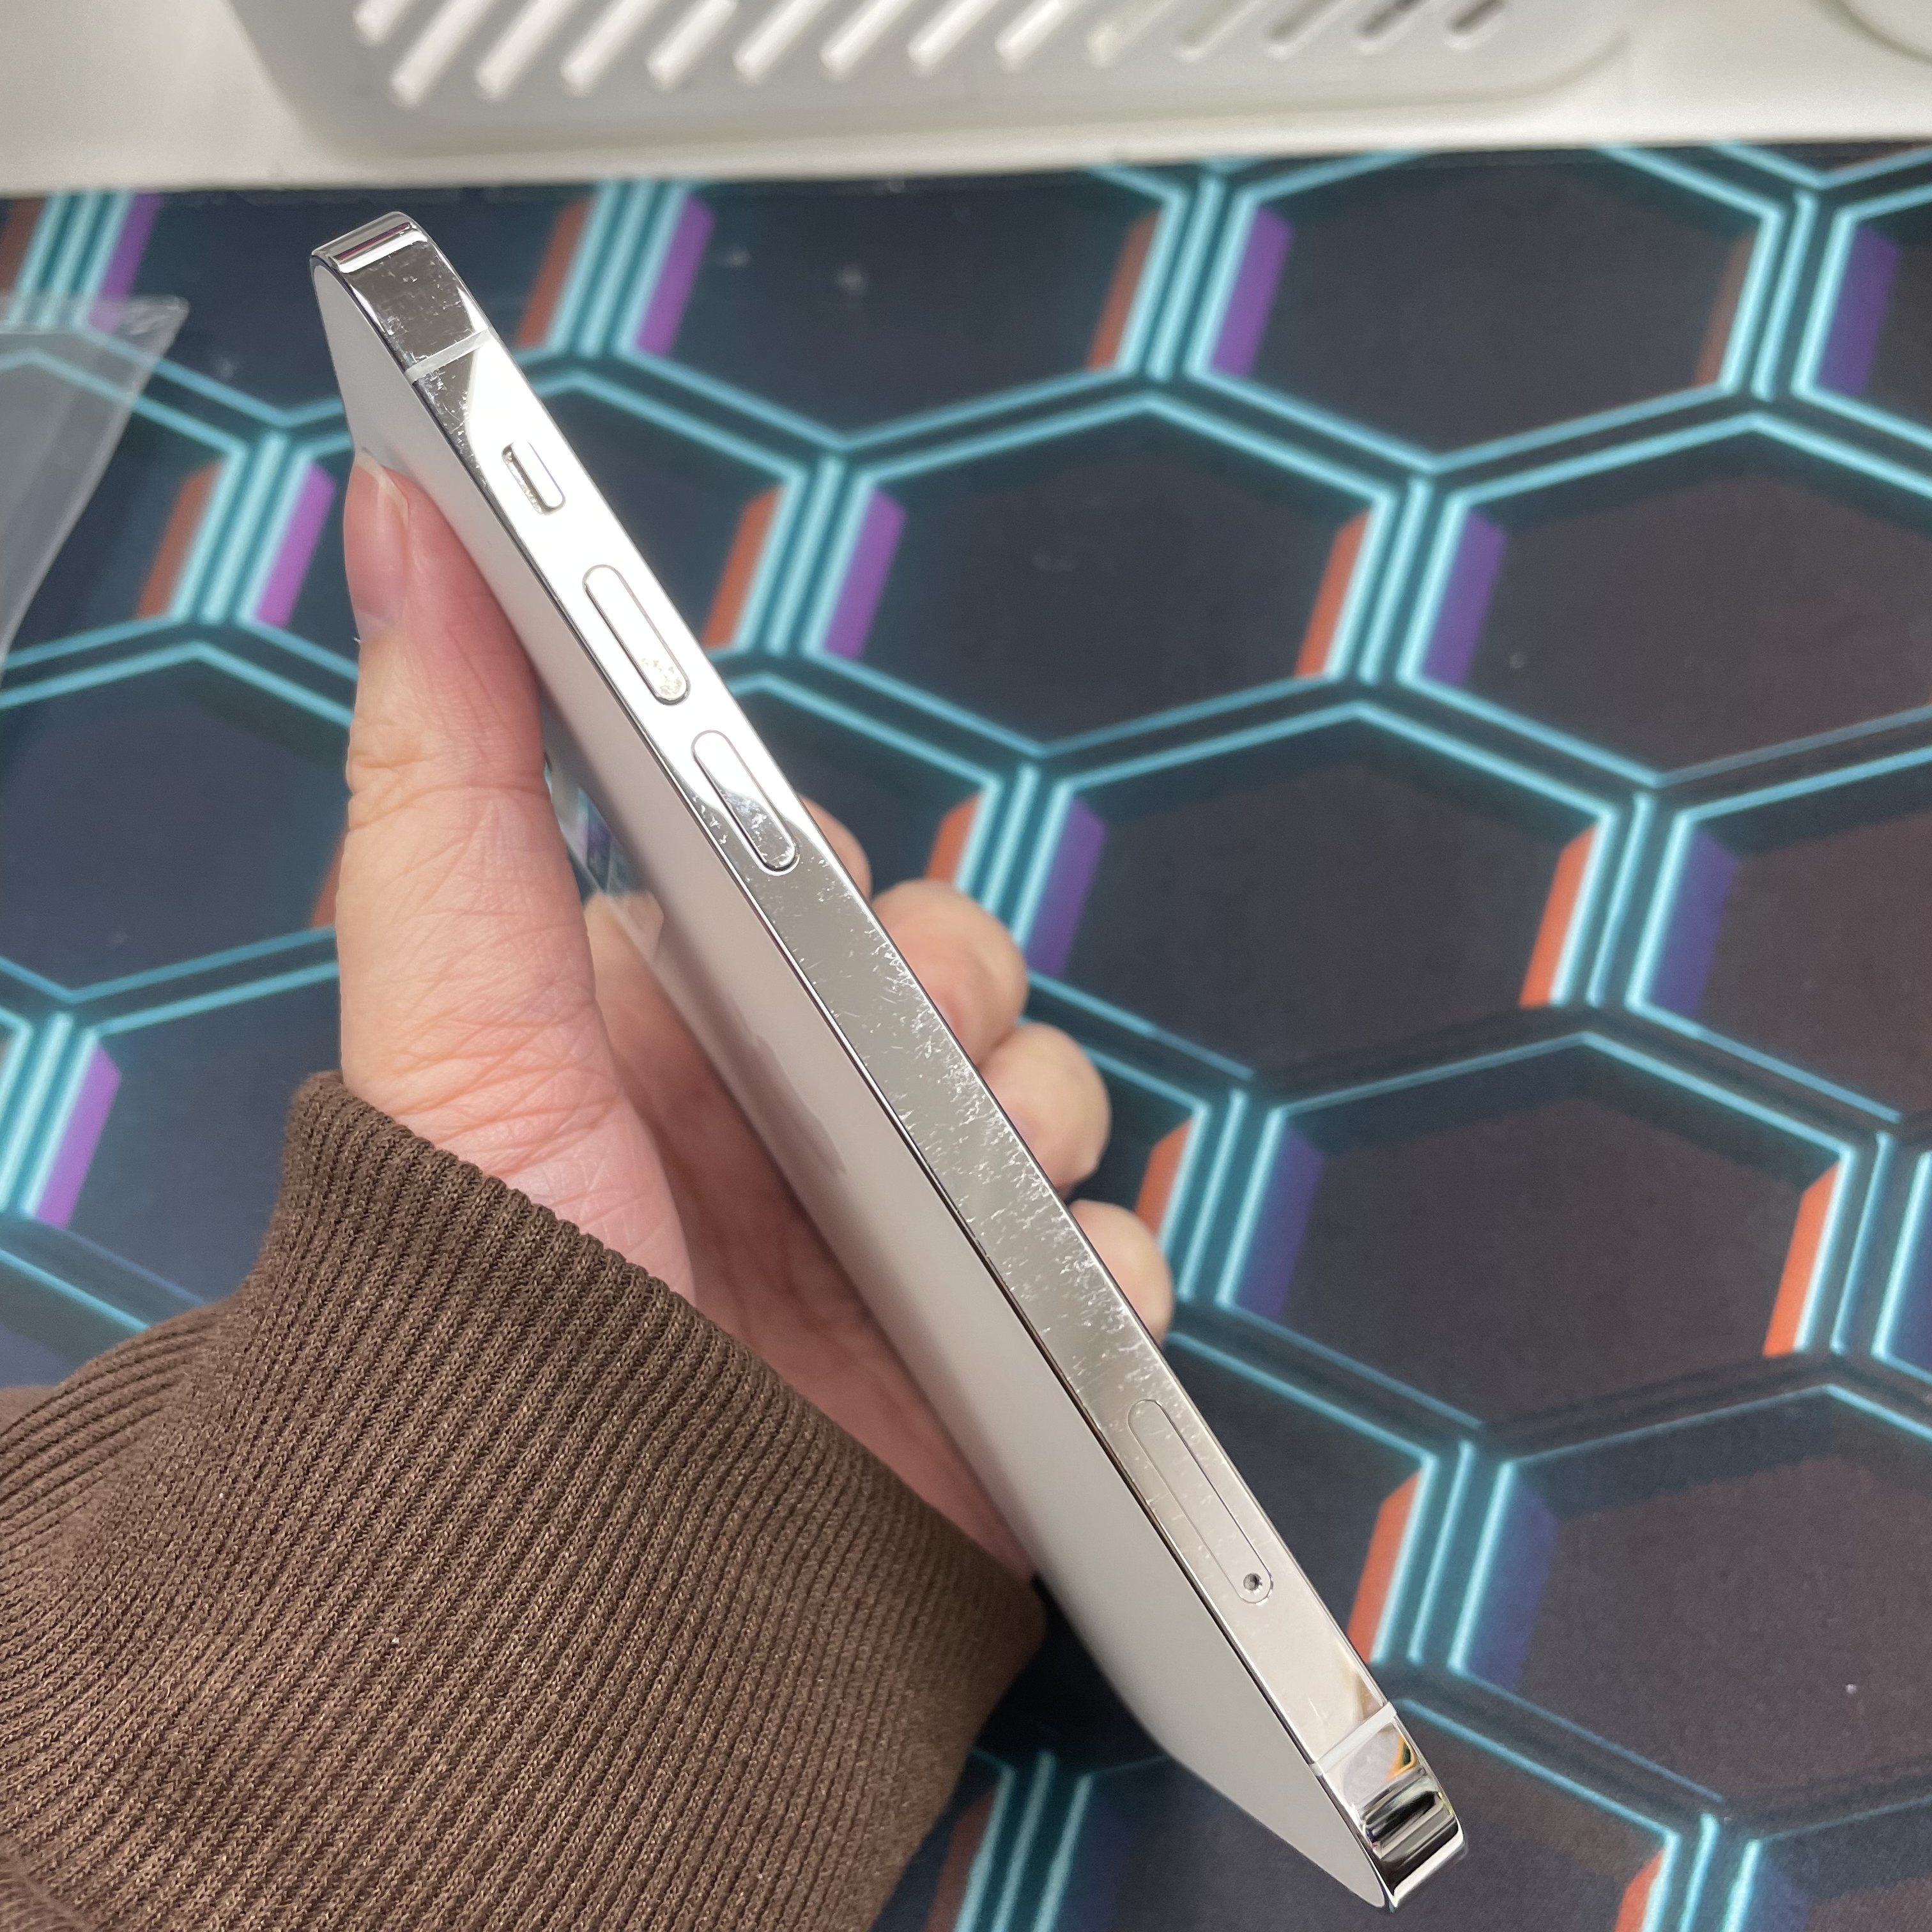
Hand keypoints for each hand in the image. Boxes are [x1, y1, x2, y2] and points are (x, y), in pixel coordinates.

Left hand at [334, 457, 1172, 1574]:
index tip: (819, 892)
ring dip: (1047, 1116)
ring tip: (982, 1187)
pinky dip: (1109, 1270)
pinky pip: (1115, 1267)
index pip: (805, 876)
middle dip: (967, 982)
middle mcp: (793, 1123)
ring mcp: (903, 1239)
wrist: (593, 1594)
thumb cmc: (505, 1304)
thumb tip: (411, 520)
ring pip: (1054, 1100)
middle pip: (958, 975)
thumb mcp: (456, 1017)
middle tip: (923, 1047)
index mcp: (677, 1030)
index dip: (835, 864)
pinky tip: (1046, 1302)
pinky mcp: (993, 1357)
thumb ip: (452, 775)